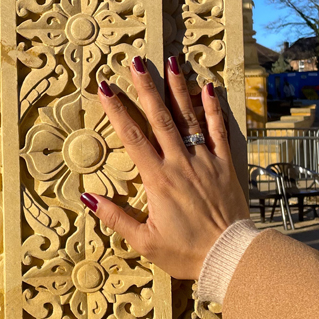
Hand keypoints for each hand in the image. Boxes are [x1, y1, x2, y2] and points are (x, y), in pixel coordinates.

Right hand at [80, 56, 248, 280]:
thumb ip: (115, 217)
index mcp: (158, 179)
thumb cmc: (185, 252)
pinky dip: (213, 109)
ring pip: (188, 118)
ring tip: (170, 61)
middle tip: (136, 61)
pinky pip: (219, 131)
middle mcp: (180, 163)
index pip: (132, 137)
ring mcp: (205, 161)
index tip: (105, 88)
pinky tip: (207, 88)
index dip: (117, 110)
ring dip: (178, 88)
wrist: (230, 257)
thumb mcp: (144, 241)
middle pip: (160, 118)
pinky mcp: (225, 165)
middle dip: (146, 88)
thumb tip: (87, 197)